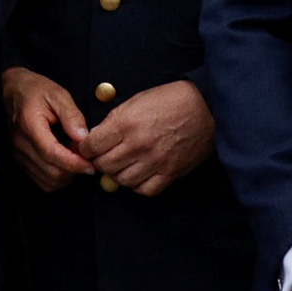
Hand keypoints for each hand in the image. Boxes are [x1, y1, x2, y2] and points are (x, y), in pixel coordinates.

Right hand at [1, 66, 95, 191]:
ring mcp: (18, 155)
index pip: (52, 153)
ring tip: (76, 159)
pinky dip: (57, 178)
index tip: (91, 165)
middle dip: (74, 170)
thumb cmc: (36, 90)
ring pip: (48, 181)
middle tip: (87, 159)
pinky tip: (65, 164)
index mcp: (29, 125)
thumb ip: (72, 116)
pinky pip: (41, 181)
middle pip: (51, 172)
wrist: (14, 90)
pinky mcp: (20, 161)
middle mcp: (20, 144)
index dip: (74, 163)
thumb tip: (83, 139)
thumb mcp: (58, 95)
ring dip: (67, 176)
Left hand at [79, 77, 217, 199]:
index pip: (92, 146)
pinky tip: (139, 173)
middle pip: (105, 166)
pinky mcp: (171, 173)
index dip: (85, 148)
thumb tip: (95, 137)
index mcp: (127, 123)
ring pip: (122, 181)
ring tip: (122, 164)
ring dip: (118, 174)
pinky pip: (145, 190)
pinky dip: (138, 185)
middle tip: (103, 156)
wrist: (206, 108)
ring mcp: (155, 161)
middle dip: (99, 161)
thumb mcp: (136, 101)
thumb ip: (113, 121)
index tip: (88, 148)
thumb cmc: (170, 100)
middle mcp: (139, 145)